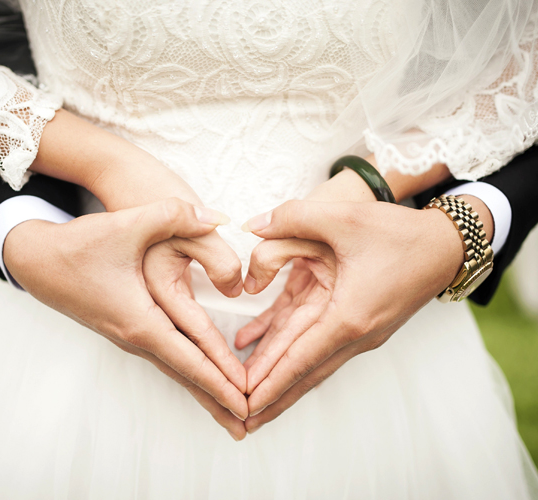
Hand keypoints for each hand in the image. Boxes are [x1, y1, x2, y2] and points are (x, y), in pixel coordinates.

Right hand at [4, 198, 248, 438]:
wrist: (36, 260)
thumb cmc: (79, 245)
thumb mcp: (128, 224)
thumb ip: (175, 215)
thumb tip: (219, 218)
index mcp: (140, 320)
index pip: (190, 359)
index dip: (221, 380)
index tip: (247, 403)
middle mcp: (135, 336)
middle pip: (185, 376)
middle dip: (218, 400)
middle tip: (248, 425)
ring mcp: (129, 336)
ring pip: (176, 369)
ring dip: (204, 390)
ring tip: (229, 411)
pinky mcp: (127, 328)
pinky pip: (166, 358)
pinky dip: (188, 372)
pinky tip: (200, 376)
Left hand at [238, 199, 468, 432]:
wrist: (445, 247)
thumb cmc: (399, 234)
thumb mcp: (343, 217)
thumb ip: (292, 217)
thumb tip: (251, 226)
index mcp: (348, 316)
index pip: (298, 360)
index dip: (268, 383)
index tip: (244, 407)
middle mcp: (354, 334)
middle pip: (304, 373)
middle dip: (272, 397)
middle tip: (241, 419)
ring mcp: (360, 334)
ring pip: (311, 363)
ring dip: (282, 382)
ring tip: (255, 401)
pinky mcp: (359, 324)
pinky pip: (319, 344)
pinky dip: (293, 352)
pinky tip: (265, 346)